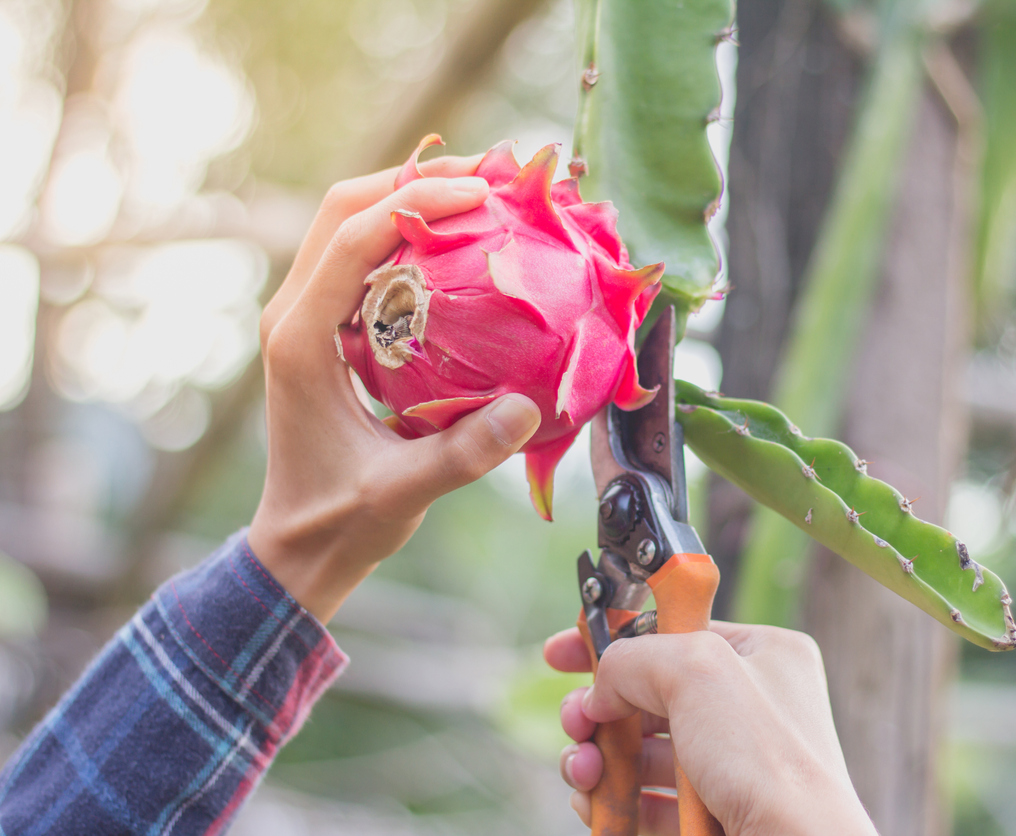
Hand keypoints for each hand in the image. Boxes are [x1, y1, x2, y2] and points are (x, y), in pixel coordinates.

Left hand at [250, 149, 541, 622]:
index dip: (415, 202)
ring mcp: (306, 317)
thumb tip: (528, 407)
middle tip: (489, 175)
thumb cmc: (340, 520)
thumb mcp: (402, 492)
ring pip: (349, 223)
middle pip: (344, 208)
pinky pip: (363, 256)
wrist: (299, 544)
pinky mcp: (325, 327)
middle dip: (414, 178)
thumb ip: (462, 454)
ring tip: (482, 193)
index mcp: (298, 340)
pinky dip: (409, 234)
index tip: (481, 193)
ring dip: (410, 197)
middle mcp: (293, 315)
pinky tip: (462, 243)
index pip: (352, 239)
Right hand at [544, 622, 877, 835]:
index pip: (672, 631)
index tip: (561, 653)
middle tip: (574, 722)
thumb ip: (634, 659)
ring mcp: (732, 765)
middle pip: (646, 693)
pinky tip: (594, 803)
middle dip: (597, 708)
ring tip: (581, 771)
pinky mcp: (714, 814)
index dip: (613, 638)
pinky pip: (648, 799)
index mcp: (762, 655)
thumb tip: (600, 689)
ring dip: (597, 757)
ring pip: (640, 750)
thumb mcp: (695, 672)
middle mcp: (750, 706)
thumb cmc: (767, 762)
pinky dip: (615, 799)